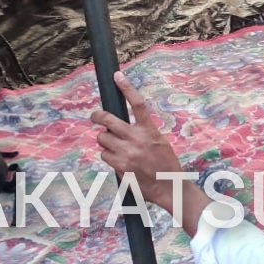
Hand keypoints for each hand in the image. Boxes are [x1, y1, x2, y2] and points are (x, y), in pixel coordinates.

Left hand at [89, 71, 184, 209]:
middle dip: (97, 116)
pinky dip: (109, 156)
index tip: (117, 76)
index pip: (137, 103)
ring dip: (105, 141)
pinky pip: (105, 155)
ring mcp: (126, 152)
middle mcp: (136, 139)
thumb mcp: (160, 142)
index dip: (126, 88)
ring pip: (103, 138)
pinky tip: (119, 161)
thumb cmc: (166, 165)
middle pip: (108, 119)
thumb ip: (144, 132)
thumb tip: (124, 126)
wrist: (168, 187)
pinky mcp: (119, 166)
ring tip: (116, 148)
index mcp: (149, 130)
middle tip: (95, 116)